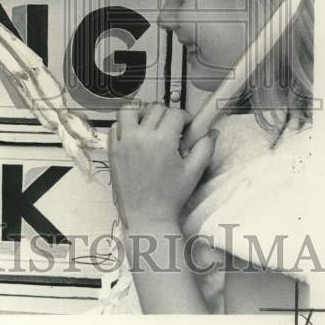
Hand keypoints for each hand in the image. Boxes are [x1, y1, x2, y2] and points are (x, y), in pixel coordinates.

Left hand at [108, 102, 217, 227]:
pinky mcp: (113, 150)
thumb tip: (211, 132)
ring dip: (142, 113)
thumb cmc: (170, 197)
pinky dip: (125, 126)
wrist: (147, 216)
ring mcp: (124, 142)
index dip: (185, 117)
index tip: (187, 126)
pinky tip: (135, 136)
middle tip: (172, 128)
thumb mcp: (193, 172)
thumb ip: (205, 148)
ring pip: (130, 110)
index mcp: (162, 141)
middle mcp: (141, 137)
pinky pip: (115, 127)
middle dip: (167, 114)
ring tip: (150, 124)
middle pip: (155, 108)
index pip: (175, 113)